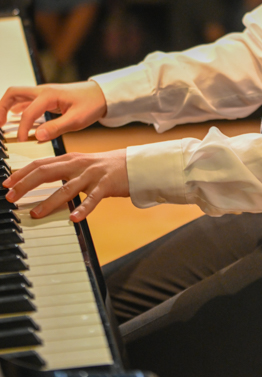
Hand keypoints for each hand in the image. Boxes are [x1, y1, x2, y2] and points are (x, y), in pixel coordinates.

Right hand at [0, 81, 106, 141]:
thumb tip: (38, 136)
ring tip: (1, 123)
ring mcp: (43, 93)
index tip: (23, 140)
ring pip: (17, 95)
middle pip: (13, 93)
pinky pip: (25, 100)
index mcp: (49, 95)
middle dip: (1, 107)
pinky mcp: (46, 97)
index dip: (23, 128)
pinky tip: (14, 118)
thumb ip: (57, 127)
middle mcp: (43, 91)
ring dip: (6, 106)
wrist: (102, 94)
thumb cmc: (92, 104)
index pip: (28, 112)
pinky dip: (16, 108)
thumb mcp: (77, 119)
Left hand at [3, 149, 127, 221]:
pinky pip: (92, 199)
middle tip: (11, 197)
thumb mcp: (81, 164)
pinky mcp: (105, 185)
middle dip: (26, 185)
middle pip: (47, 172)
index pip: (41, 163)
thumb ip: (62, 169)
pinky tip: (74, 218)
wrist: (134, 164)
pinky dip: (83, 209)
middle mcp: (78, 164)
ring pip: (66, 189)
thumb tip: (39, 177)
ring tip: (36, 213)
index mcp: (70, 159)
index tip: (7, 183)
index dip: (22, 173)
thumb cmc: (105, 167)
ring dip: (49, 202)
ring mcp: (92, 174)